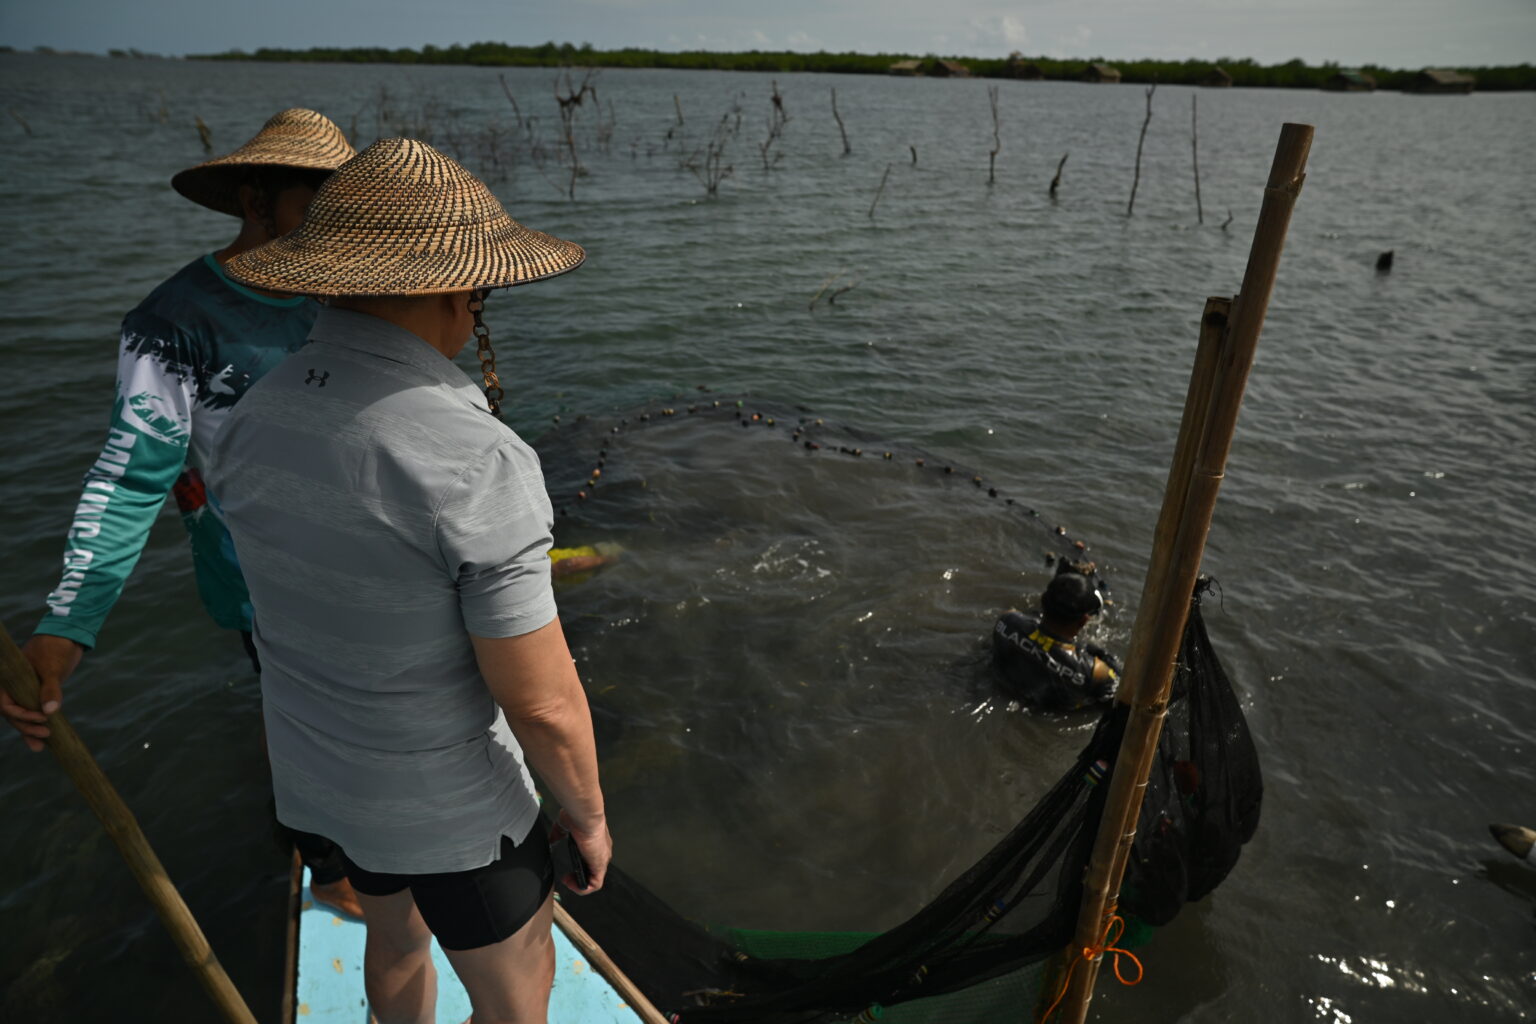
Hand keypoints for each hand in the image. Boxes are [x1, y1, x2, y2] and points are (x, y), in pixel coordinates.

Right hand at [2, 635, 84, 751]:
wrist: (67, 637)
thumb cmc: (55, 648)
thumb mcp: (52, 668)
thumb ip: (50, 689)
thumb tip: (49, 711)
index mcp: (9, 680)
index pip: (6, 705)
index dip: (21, 715)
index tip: (42, 717)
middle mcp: (14, 688)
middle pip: (13, 714)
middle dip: (26, 726)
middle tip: (46, 734)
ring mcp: (25, 691)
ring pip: (22, 716)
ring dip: (30, 730)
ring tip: (41, 746)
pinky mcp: (37, 694)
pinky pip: (33, 712)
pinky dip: (37, 725)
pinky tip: (41, 742)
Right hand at [550, 807, 611, 894]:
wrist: (585, 815)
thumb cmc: (577, 816)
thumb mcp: (565, 825)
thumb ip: (559, 833)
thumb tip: (552, 839)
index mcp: (595, 842)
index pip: (591, 858)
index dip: (579, 866)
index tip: (567, 867)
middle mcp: (601, 851)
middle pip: (593, 871)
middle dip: (578, 876)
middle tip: (566, 877)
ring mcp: (602, 859)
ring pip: (594, 879)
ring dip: (580, 884)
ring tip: (567, 882)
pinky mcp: (600, 865)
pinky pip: (595, 884)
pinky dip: (583, 888)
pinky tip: (571, 884)